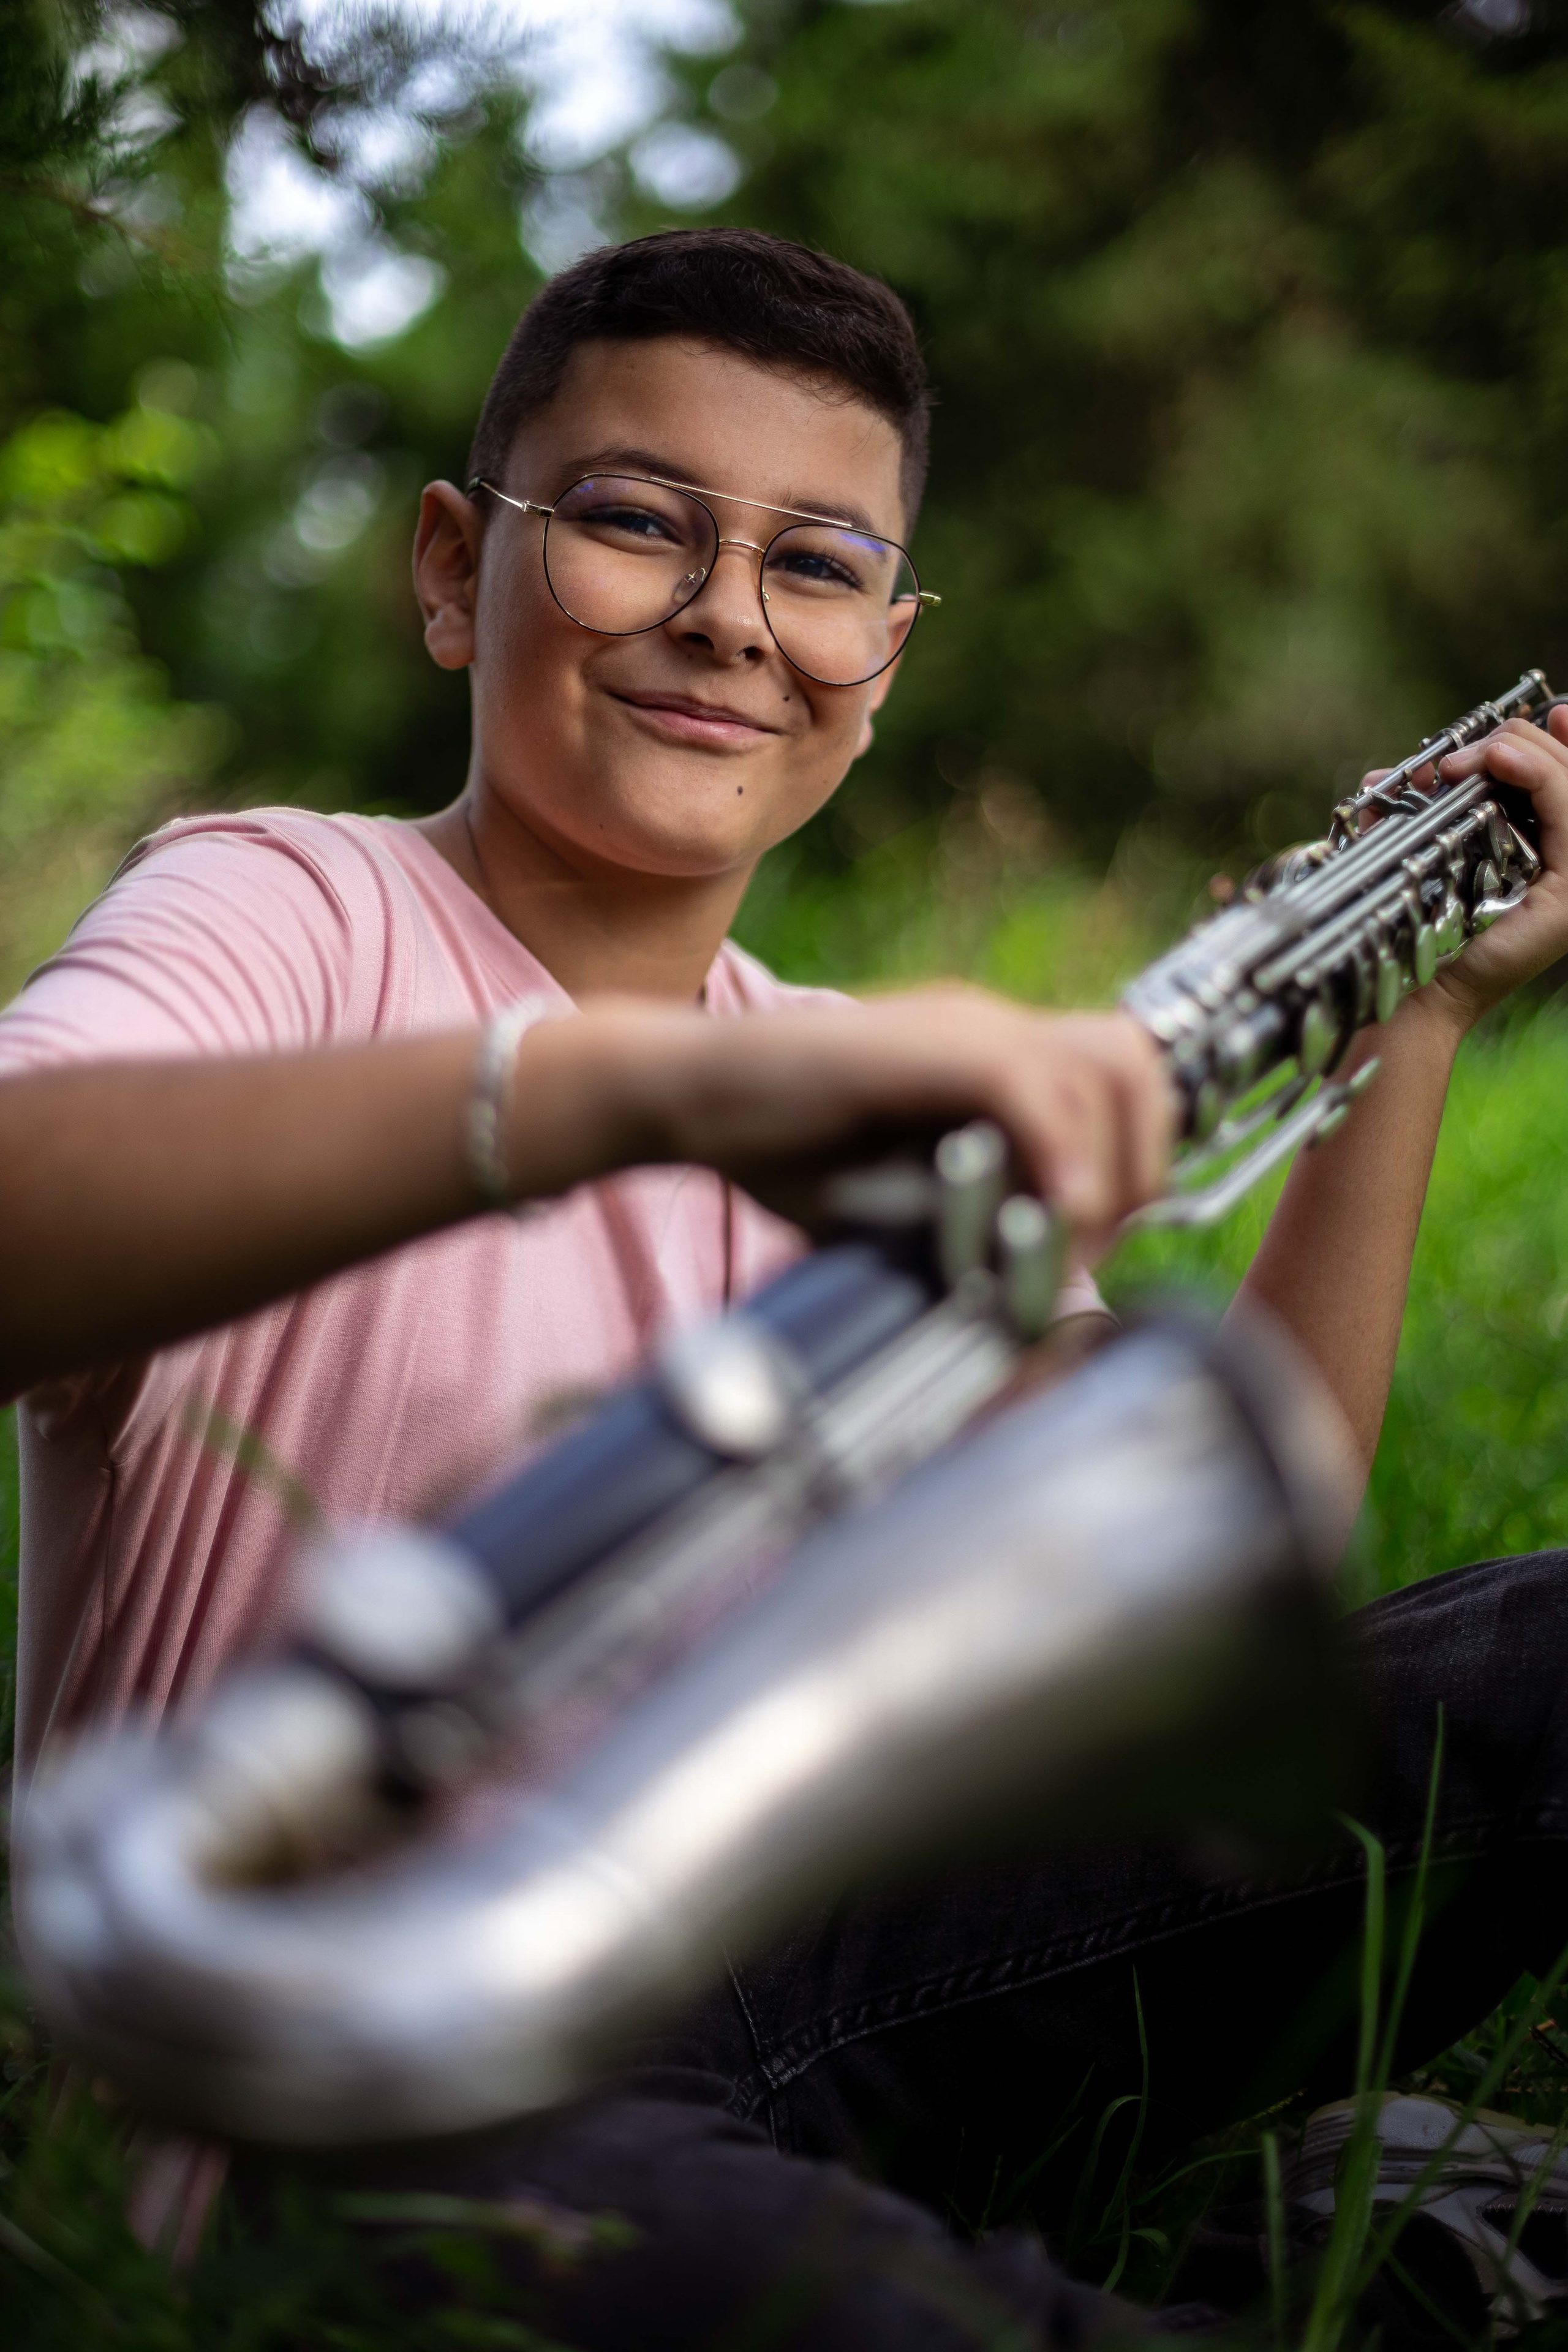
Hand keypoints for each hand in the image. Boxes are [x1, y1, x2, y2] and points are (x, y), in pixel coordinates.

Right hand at [532, 987, 1174, 1263]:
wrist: (685, 1094)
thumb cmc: (777, 1151)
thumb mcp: (897, 1199)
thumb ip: (967, 1219)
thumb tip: (1036, 1281)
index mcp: (988, 1052)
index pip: (1118, 1079)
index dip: (1133, 1161)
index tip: (1092, 1240)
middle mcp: (990, 1025)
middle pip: (1137, 1066)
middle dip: (1143, 1164)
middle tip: (1094, 1244)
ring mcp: (963, 1025)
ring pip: (1109, 1071)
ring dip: (1109, 1168)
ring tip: (1069, 1240)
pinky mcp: (928, 1045)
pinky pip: (1036, 1088)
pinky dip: (1059, 1156)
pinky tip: (1045, 1216)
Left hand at [1409, 703, 1567, 1032]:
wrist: (1410, 994)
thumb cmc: (1414, 929)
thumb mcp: (1419, 854)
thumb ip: (1416, 816)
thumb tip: (1383, 775)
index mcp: (1546, 855)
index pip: (1567, 781)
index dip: (1562, 740)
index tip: (1544, 709)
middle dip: (1518, 743)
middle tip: (1464, 753)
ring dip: (1522, 754)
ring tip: (1473, 757)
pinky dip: (1538, 776)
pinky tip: (1499, 762)